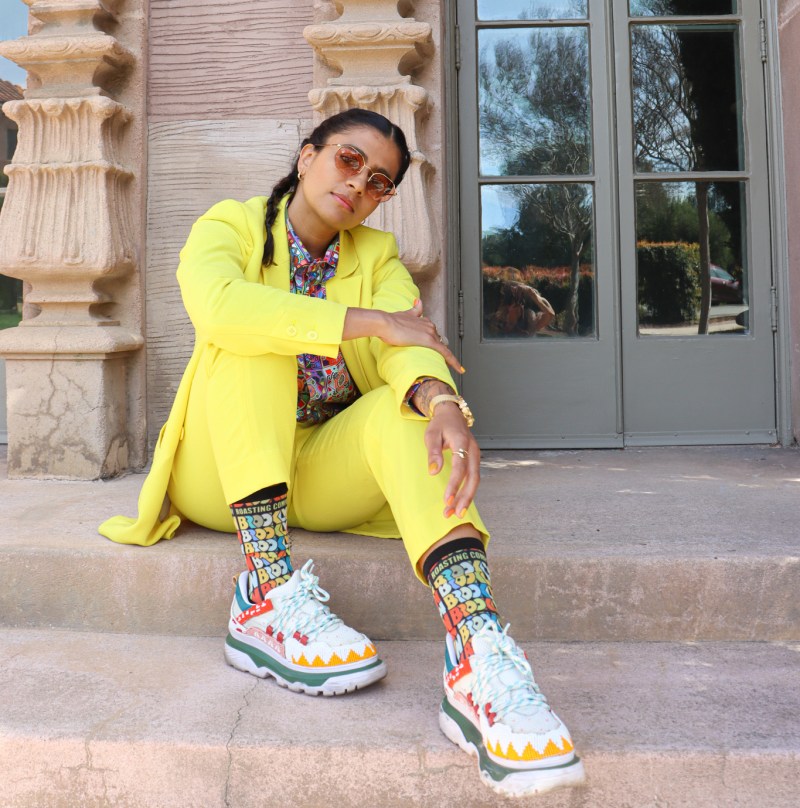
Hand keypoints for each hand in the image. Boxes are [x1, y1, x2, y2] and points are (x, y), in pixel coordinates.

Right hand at [343, 299, 463, 375]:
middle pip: (438, 342)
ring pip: (442, 348)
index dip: (436, 343)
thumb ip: (414, 310)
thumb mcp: (404, 314)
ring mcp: (430, 333)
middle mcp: (430, 325)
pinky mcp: (430, 341)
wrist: (385, 324)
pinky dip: (454, 362)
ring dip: (445, 358)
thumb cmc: (390, 322)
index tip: (440, 350)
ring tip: (449, 369)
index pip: (433, 334)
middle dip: (438, 352)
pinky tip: (460, 369)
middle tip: (439, 364)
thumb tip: (419, 301)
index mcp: (425, 320)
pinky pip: (445, 353)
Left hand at [425, 403, 479, 517]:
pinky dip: (467, 491)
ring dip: (466, 498)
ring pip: (474, 480)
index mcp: (462, 442)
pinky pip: (473, 478)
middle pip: (473, 478)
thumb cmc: (440, 424)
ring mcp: (476, 455)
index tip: (446, 500)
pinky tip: (459, 503)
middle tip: (454, 513)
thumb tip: (433, 472)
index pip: (460, 467)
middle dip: (464, 497)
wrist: (452, 414)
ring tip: (455, 513)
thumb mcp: (431, 434)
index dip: (454, 485)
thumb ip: (433, 453)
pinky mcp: (474, 460)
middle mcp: (473, 450)